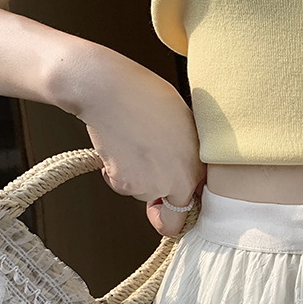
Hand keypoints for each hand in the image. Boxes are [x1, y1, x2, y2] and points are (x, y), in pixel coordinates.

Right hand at [72, 44, 205, 236]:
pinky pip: (120, 184)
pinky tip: (122, 147)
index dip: (183, 209)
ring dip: (138, 178)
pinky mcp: (120, 182)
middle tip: (152, 184)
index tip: (176, 206)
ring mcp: (146, 186)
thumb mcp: (186, 125)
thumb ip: (192, 155)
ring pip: (142, 194)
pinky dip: (118, 171)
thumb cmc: (147, 97)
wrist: (108, 90)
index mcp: (194, 170)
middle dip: (158, 204)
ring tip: (137, 146)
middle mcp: (173, 184)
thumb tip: (190, 169)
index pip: (192, 211)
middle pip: (165, 213)